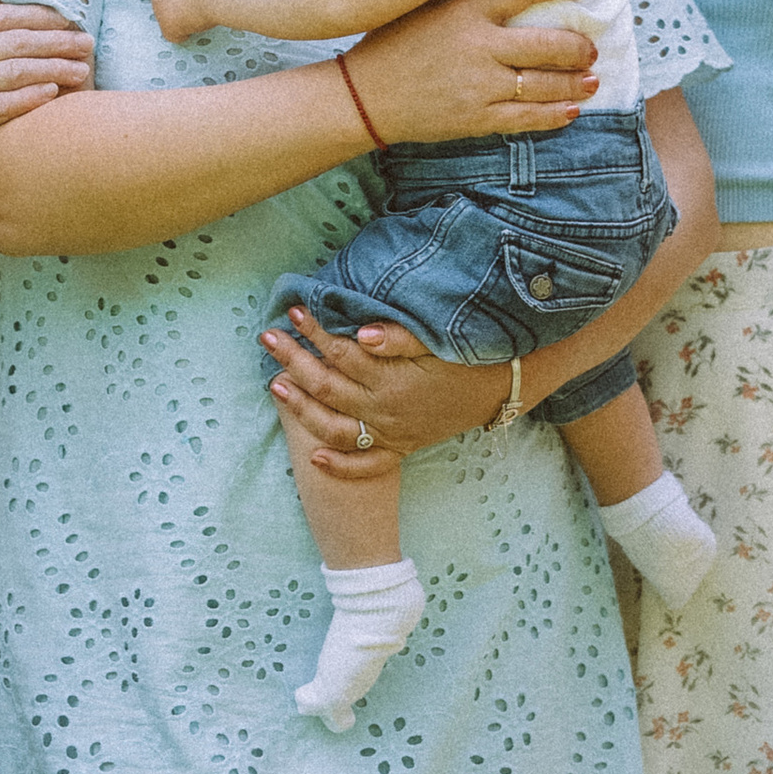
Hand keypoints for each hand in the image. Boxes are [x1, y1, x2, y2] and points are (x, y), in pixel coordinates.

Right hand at [0, 0, 92, 175]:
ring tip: (83, 70)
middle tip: (88, 42)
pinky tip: (54, 93)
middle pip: (15, 43)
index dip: (37, 16)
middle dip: (57, 41)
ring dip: (54, 69)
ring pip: (16, 73)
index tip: (66, 17)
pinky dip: (30, 99)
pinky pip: (3, 107)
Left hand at [263, 312, 508, 469]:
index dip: (316, 331)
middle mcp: (386, 411)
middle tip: (268, 336)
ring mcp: (392, 433)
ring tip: (275, 384)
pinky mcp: (402, 446)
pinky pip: (367, 464)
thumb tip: (363, 333)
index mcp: (392, 380)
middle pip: (328, 386)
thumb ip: (400, 338)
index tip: (295, 309)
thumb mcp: (438, 341)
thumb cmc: (470, 356)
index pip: (341, 353)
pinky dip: (340, 464)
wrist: (503, 387)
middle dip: (294, 360)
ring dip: (302, 408)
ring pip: (335, 427)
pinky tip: (314, 458)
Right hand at [345, 0, 597, 141]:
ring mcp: (480, 85)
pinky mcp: (477, 118)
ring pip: (544, 84)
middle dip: (578, 47)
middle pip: (547, 44)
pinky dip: (555, 114)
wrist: (363, 96)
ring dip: (576, 82)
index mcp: (466, 12)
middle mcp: (479, 47)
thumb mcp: (426, 8)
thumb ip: (467, 0)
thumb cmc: (391, 45)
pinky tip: (571, 110)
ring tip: (593, 79)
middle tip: (591, 48)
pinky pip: (527, 117)